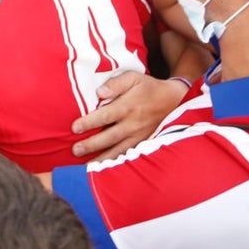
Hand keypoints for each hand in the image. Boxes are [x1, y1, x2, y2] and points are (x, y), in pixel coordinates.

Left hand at [70, 72, 188, 160]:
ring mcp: (138, 136)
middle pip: (109, 137)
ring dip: (102, 159)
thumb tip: (99, 92)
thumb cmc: (148, 87)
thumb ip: (116, 84)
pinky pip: (128, 155)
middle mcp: (133, 124)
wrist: (173, 100)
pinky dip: (116, 164)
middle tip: (75, 150)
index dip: (90, 122)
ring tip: (86, 167)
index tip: (75, 128)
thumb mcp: (133, 78)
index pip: (105, 116)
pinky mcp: (142, 143)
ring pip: (118, 151)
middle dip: (91, 145)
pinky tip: (104, 171)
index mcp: (128, 107)